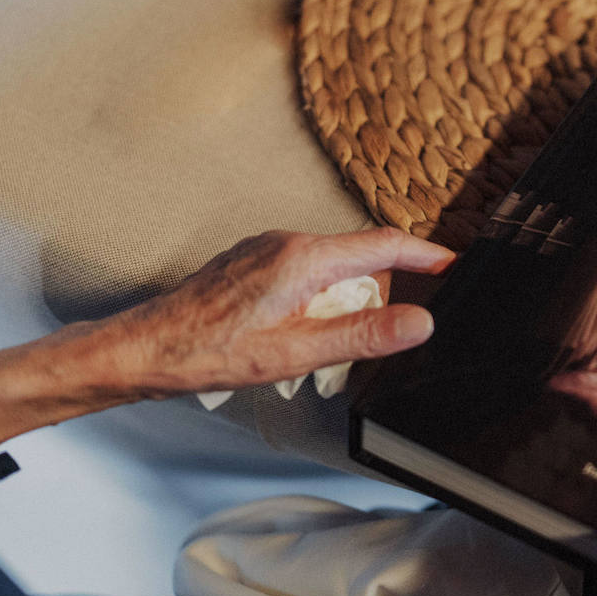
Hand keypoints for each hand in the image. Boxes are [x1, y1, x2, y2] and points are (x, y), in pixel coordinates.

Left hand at [113, 226, 454, 395]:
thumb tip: (419, 321)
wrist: (144, 348)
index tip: (453, 265)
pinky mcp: (250, 261)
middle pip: (358, 258)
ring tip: (319, 350)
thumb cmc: (208, 353)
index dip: (425, 255)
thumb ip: (363, 334)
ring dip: (341, 303)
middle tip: (374, 339)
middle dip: (377, 294)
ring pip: (328, 268)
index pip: (383, 245)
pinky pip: (302, 272)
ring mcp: (265, 248)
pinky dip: (315, 300)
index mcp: (304, 259)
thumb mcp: (297, 353)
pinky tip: (294, 335)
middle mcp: (286, 242)